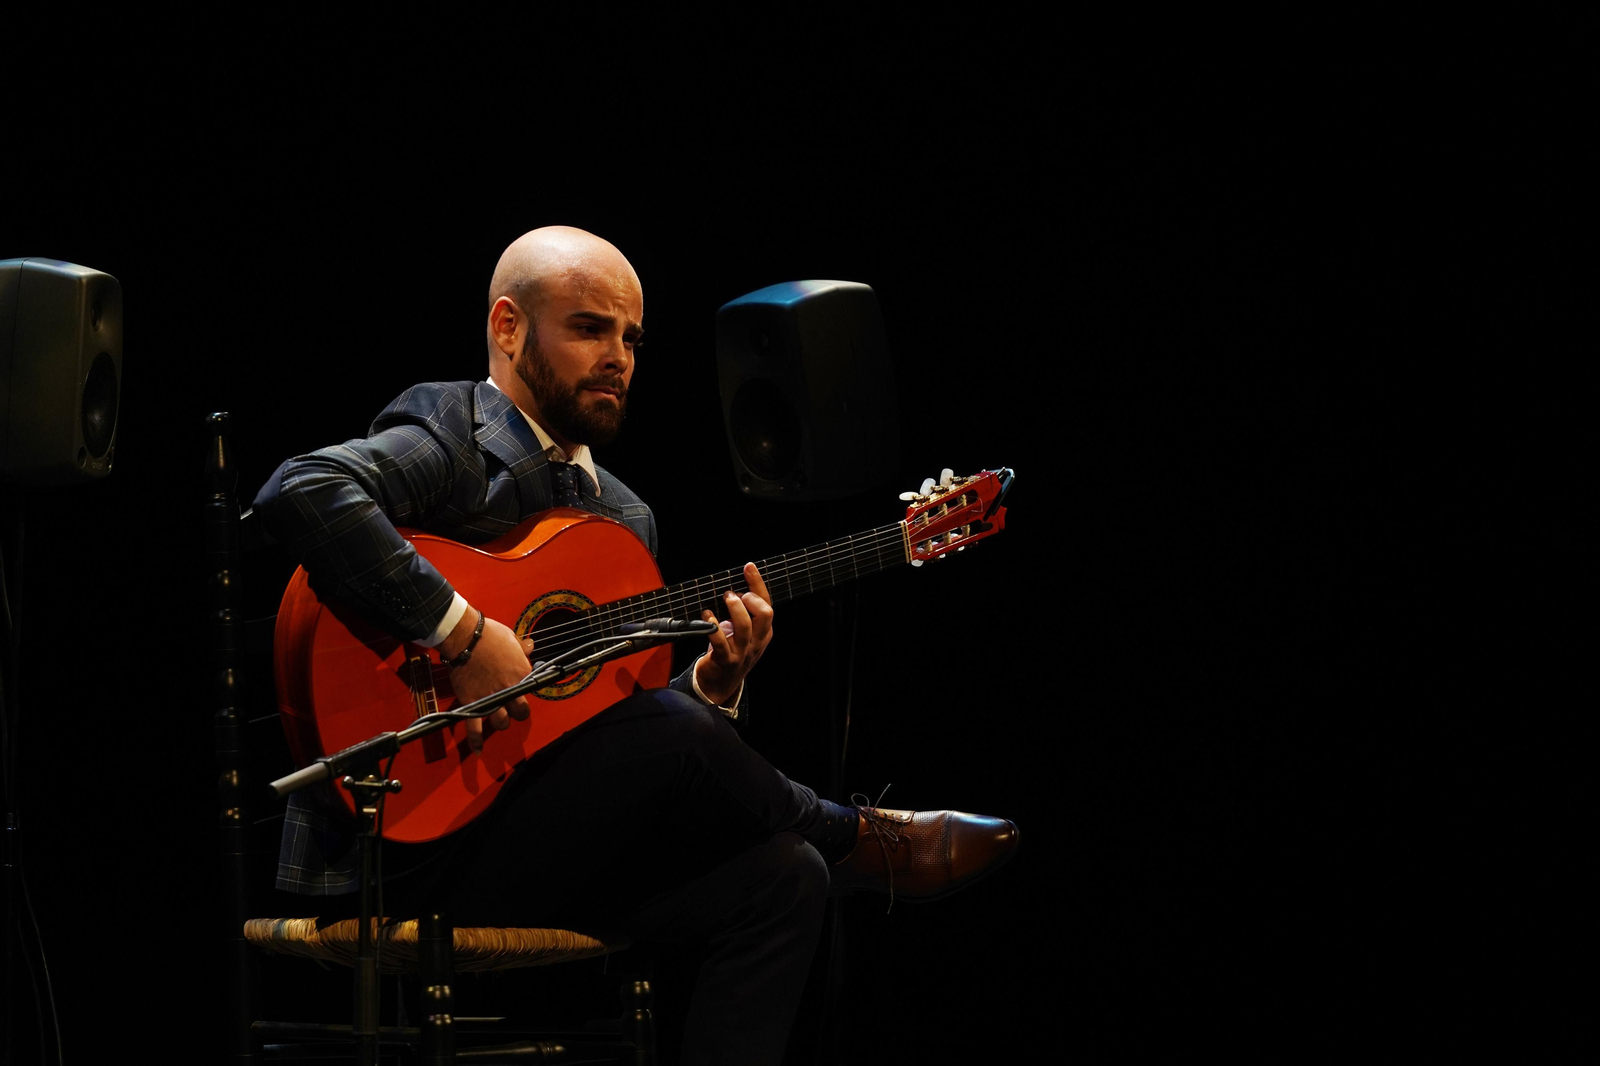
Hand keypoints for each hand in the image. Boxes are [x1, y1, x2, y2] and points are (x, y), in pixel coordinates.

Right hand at [442, 609, 534, 752]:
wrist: (464, 636)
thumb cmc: (489, 634)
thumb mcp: (512, 638)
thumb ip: (522, 648)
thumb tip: (530, 646)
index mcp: (522, 673)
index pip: (531, 690)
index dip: (525, 691)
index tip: (520, 690)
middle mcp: (510, 689)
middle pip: (521, 713)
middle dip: (518, 712)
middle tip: (512, 708)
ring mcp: (492, 698)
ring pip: (502, 723)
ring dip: (500, 722)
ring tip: (496, 717)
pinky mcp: (473, 703)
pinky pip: (475, 728)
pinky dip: (476, 741)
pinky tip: (479, 749)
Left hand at [696, 562, 773, 705]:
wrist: (720, 684)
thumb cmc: (731, 652)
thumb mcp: (744, 633)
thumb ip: (744, 614)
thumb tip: (733, 588)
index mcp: (764, 634)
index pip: (767, 605)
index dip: (758, 584)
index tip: (749, 567)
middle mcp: (756, 642)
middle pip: (765, 615)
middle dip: (751, 599)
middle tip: (734, 593)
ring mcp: (742, 652)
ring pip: (745, 628)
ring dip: (734, 609)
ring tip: (725, 597)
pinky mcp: (725, 660)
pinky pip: (720, 642)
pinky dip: (713, 626)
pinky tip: (706, 615)